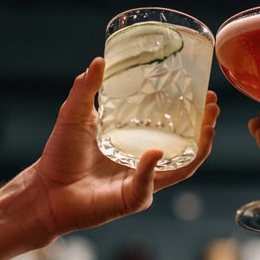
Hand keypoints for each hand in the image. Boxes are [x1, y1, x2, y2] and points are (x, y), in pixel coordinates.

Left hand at [28, 57, 218, 238]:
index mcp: (136, 142)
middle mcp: (145, 162)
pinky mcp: (132, 199)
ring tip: (207, 128)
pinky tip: (154, 153)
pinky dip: (151, 170)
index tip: (204, 93)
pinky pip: (148, 185)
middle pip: (187, 147)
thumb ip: (86, 89)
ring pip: (181, 169)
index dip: (192, 113)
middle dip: (205, 129)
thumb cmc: (60, 155)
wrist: (46, 189)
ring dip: (198, 150)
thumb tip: (99, 60)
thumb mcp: (74, 114)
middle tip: (213, 107)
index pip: (172, 127)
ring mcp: (142, 182)